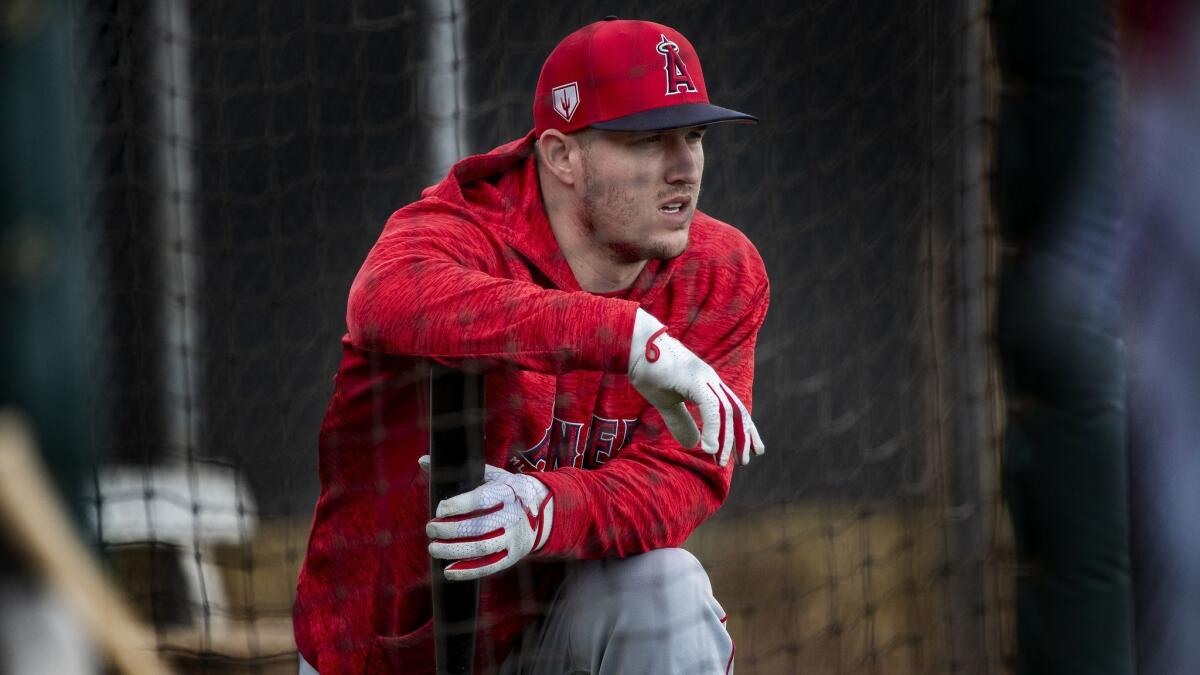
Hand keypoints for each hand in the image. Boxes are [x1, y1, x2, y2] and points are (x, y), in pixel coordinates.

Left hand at [421, 457, 553, 580]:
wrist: (540, 512)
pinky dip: (468, 571)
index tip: (439, 510)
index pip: (481, 500)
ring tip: (433, 549)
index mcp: (506, 492)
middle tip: (430, 529)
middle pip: (478, 526)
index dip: (457, 506)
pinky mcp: (512, 556)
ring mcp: (513, 537)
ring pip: (482, 548)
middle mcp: (512, 515)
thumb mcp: (489, 475)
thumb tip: (422, 460)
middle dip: (450, 530)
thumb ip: (457, 470)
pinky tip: (448, 572)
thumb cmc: (504, 491)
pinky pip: (489, 566)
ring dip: (454, 551)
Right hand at [627, 309, 764, 465]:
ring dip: (727, 438)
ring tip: (722, 461)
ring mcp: (704, 377)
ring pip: (726, 411)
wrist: (632, 344)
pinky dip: (713, 428)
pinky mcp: (694, 379)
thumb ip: (681, 421)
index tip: (752, 450)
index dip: (744, 429)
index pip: (733, 408)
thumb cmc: (647, 368)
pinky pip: (710, 407)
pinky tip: (710, 447)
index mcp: (706, 384)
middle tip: (746, 460)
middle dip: (743, 436)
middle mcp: (710, 380)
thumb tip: (693, 444)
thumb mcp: (665, 402)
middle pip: (736, 410)